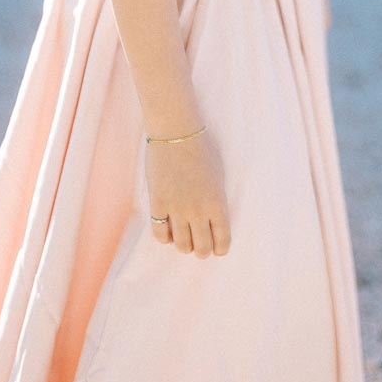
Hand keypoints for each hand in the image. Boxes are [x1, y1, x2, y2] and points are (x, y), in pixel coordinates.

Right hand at [145, 127, 230, 258]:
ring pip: (182, 245)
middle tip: (200, 245)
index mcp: (217, 202)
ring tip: (185, 238)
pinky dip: (165, 237)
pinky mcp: (158, 203)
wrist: (176, 131)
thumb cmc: (201, 149)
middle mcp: (198, 210)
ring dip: (185, 246)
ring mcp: (176, 208)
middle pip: (202, 248)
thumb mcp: (218, 175)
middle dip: (203, 250)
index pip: (223, 239)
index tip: (218, 249)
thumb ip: (216, 200)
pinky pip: (160, 233)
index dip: (220, 248)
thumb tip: (213, 220)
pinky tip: (169, 230)